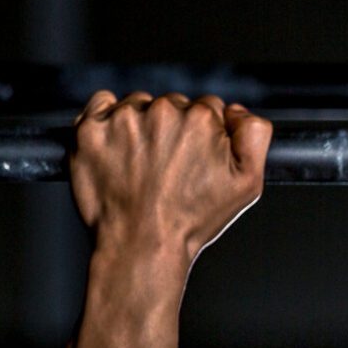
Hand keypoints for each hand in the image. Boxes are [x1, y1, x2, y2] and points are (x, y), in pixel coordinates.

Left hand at [69, 91, 271, 259]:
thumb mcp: (247, 184)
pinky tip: (118, 148)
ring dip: (142, 126)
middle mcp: (161, 111)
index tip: (195, 159)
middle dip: (174, 130)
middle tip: (169, 169)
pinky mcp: (91, 128)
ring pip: (139, 105)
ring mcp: (123, 118)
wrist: (143, 245)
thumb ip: (255, 136)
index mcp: (201, 119)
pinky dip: (108, 119)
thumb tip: (238, 111)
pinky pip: (101, 103)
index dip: (205, 135)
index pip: (207, 108)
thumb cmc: (191, 219)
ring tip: (143, 165)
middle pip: (173, 105)